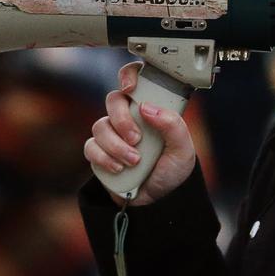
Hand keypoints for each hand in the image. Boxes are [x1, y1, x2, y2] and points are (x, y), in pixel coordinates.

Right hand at [84, 62, 196, 205]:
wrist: (157, 200)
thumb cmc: (171, 170)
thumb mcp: (183, 149)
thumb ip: (173, 125)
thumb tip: (147, 107)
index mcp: (150, 109)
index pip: (136, 80)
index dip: (129, 75)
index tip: (131, 88)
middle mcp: (129, 117)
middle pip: (113, 100)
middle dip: (122, 120)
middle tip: (136, 140)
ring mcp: (112, 133)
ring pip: (100, 126)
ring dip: (116, 145)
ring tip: (134, 162)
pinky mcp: (99, 152)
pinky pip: (91, 147)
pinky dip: (104, 158)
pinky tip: (119, 169)